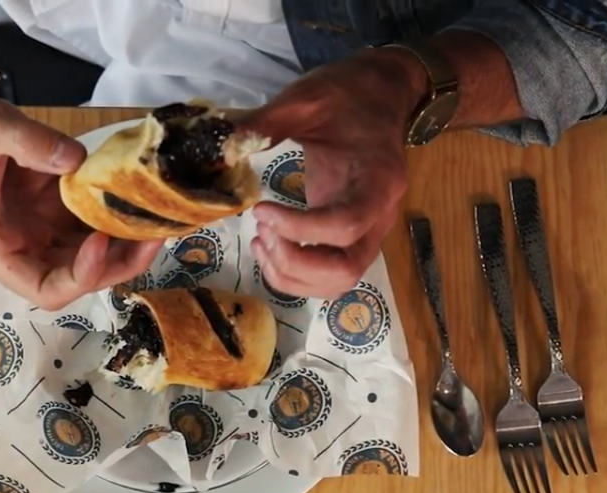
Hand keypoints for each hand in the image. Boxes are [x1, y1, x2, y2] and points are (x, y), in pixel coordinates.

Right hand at [0, 94, 162, 309]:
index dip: (80, 276)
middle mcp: (25, 248)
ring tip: (158, 218)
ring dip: (128, 242)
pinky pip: (96, 221)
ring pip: (96, 254)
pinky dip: (120, 214)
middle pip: (81, 277)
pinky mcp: (59, 208)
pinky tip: (144, 197)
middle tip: (153, 233)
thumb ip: (28, 142)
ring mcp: (45, 229)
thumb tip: (76, 160)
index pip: (46, 288)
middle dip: (120, 262)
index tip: (101, 241)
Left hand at [240, 48, 427, 298]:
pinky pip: (330, 276)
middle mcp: (380, 214)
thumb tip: (225, 146)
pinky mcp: (353, 236)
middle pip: (346, 269)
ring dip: (293, 274)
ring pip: (339, 282)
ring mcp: (369, 230)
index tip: (260, 209)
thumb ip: (267, 123)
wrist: (381, 95)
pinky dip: (297, 275)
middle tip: (262, 230)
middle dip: (295, 262)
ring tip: (261, 239)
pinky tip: (269, 246)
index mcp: (377, 178)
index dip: (300, 229)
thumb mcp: (306, 98)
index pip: (346, 225)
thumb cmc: (347, 95)